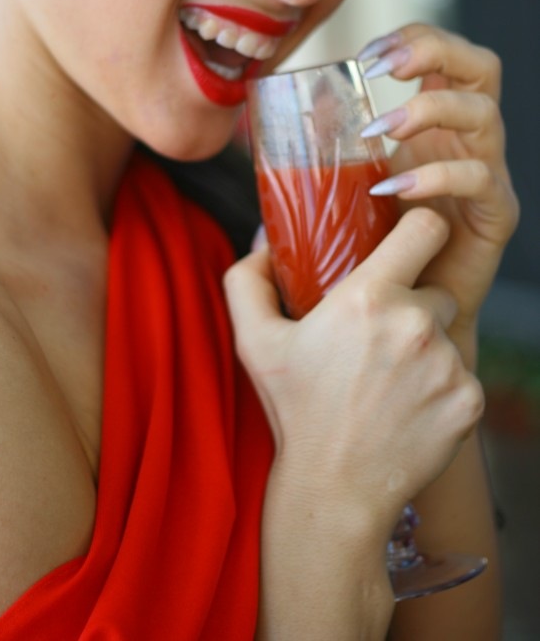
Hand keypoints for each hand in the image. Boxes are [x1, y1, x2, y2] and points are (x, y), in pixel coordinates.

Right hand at [224, 208, 484, 530]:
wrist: (335, 489)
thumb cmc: (295, 412)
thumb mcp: (254, 341)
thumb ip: (248, 279)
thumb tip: (264, 241)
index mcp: (368, 297)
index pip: (427, 227)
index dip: (420, 228)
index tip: (406, 244)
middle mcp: (416, 324)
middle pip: (434, 287)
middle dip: (411, 304)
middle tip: (376, 338)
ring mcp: (448, 364)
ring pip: (447, 334)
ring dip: (424, 349)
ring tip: (386, 380)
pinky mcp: (469, 400)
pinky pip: (461, 375)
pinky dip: (439, 388)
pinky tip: (405, 407)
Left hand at [358, 23, 518, 354]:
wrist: (404, 315)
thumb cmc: (375, 247)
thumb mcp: (349, 188)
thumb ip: (326, 156)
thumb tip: (276, 129)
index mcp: (435, 127)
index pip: (445, 58)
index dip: (413, 39)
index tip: (364, 54)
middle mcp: (466, 143)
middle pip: (480, 69)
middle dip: (434, 51)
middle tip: (382, 67)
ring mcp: (486, 177)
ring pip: (484, 115)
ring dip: (426, 110)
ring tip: (377, 128)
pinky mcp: (494, 218)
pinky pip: (479, 180)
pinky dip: (434, 176)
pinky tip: (392, 188)